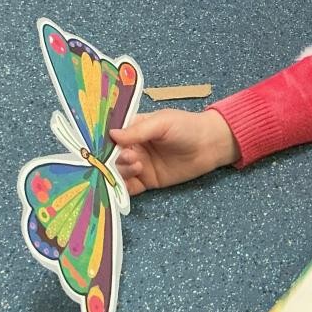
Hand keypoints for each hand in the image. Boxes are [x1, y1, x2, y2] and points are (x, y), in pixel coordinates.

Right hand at [109, 109, 238, 194]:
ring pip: (118, 172)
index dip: (104, 143)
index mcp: (133, 129)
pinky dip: (123, 189)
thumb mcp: (162, 122)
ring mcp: (138, 165)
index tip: (101, 148)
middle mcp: (132, 147)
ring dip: (121, 172)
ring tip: (139, 166)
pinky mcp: (147, 181)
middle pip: (111, 157)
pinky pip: (129, 188)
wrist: (210, 146)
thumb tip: (112, 135)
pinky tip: (125, 186)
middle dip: (115, 159)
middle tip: (130, 157)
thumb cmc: (187, 127)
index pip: (111, 137)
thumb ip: (138, 130)